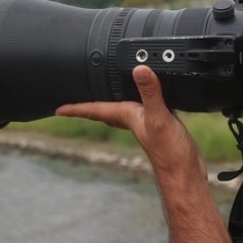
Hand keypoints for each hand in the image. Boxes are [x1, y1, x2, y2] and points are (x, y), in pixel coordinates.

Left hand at [56, 65, 204, 178]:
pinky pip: (144, 107)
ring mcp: (146, 122)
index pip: (94, 110)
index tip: (58, 109)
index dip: (75, 108)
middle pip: (104, 109)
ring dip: (112, 100)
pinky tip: (147, 95)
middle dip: (89, 105)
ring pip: (122, 107)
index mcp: (127, 116)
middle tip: (75, 99)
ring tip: (101, 93)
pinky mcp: (160, 122)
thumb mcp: (158, 117)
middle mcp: (132, 119)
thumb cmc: (169, 152)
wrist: (184, 172)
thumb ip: (150, 93)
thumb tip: (140, 69)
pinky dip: (141, 99)